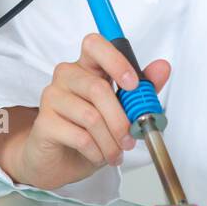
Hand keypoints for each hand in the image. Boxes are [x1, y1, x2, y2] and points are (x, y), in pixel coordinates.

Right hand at [13, 32, 170, 189]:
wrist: (60, 160)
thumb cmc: (89, 131)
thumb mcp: (121, 111)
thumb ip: (142, 90)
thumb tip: (162, 67)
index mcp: (87, 66)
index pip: (94, 45)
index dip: (115, 61)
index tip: (132, 84)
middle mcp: (67, 76)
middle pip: (97, 88)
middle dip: (121, 119)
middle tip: (130, 138)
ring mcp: (52, 97)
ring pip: (91, 116)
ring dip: (110, 141)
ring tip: (115, 152)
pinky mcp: (44, 122)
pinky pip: (79, 137)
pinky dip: (96, 151)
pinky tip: (98, 155)